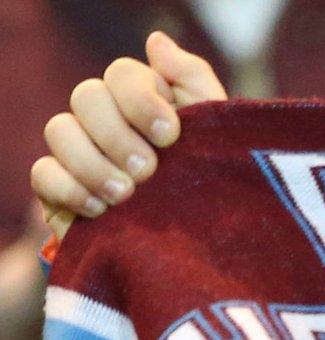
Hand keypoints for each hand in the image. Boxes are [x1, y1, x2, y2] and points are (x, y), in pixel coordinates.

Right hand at [28, 32, 225, 240]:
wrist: (203, 247)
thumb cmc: (211, 181)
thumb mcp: (217, 131)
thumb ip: (192, 80)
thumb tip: (156, 41)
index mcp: (143, 100)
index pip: (122, 74)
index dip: (142, 100)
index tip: (171, 135)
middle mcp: (106, 119)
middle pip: (86, 97)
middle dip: (118, 135)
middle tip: (148, 171)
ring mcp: (80, 151)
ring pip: (59, 131)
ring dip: (93, 163)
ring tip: (127, 195)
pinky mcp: (61, 189)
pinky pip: (43, 174)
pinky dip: (70, 189)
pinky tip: (101, 209)